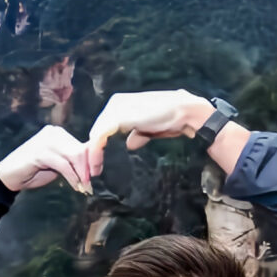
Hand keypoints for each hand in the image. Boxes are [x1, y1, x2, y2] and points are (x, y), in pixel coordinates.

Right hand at [0, 125, 93, 193]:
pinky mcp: (40, 152)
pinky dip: (72, 177)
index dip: (92, 160)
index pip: (83, 144)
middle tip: (89, 185)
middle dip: (87, 169)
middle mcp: (53, 133)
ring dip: (81, 174)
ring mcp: (46, 141)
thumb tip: (93, 166)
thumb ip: (72, 161)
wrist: (9, 177)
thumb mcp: (58, 165)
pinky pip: (63, 165)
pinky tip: (75, 185)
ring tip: (83, 187)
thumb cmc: (33, 171)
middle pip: (80, 150)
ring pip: (74, 156)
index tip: (95, 175)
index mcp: (58, 133)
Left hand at [84, 90, 212, 178]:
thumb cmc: (171, 119)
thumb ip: (138, 133)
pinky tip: (96, 165)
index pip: (104, 126)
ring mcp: (115, 109)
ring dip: (92, 154)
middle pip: (97, 130)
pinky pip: (100, 136)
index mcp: (122, 105)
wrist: (184, 112)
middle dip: (94, 152)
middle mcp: (115, 104)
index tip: (98, 164)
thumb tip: (130, 144)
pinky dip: (96, 152)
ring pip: (96, 134)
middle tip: (92, 172)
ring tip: (94, 172)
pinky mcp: (117, 117)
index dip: (100, 145)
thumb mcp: (150, 129)